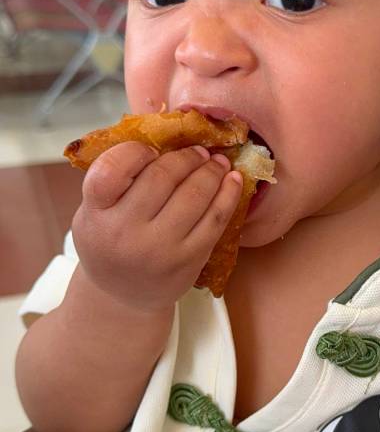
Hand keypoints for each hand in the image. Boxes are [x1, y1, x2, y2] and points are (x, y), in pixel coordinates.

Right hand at [72, 142, 242, 311]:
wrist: (123, 296)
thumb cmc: (110, 241)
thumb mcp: (95, 210)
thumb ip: (117, 178)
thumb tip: (164, 135)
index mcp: (95, 213)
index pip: (110, 169)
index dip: (135, 152)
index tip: (151, 150)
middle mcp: (124, 232)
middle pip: (161, 177)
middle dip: (186, 157)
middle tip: (197, 151)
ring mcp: (159, 248)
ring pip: (194, 195)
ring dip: (211, 170)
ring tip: (216, 162)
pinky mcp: (189, 260)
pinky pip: (216, 219)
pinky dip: (228, 194)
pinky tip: (232, 180)